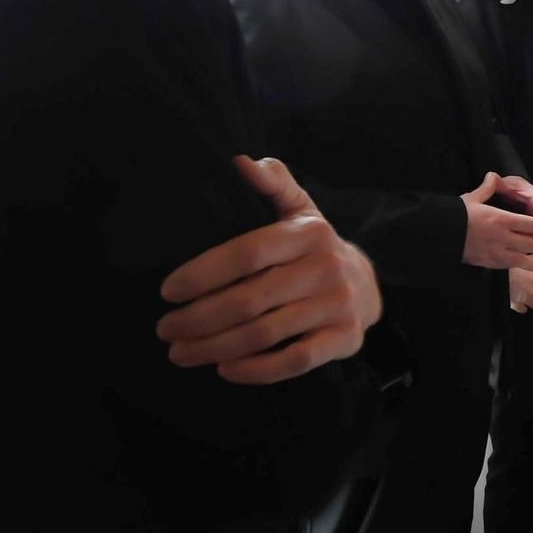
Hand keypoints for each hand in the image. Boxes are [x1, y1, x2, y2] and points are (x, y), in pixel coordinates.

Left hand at [156, 156, 381, 384]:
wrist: (367, 286)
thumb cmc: (314, 247)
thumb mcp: (299, 208)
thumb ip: (272, 182)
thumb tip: (238, 162)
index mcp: (308, 233)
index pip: (247, 253)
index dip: (203, 274)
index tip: (167, 291)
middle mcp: (326, 268)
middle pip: (250, 300)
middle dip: (199, 318)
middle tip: (165, 329)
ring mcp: (337, 306)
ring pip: (265, 334)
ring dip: (215, 348)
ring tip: (181, 352)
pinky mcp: (344, 339)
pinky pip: (294, 361)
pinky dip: (256, 370)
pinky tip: (224, 370)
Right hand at [461, 172, 532, 270]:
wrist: (441, 235)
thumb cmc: (457, 215)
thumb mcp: (473, 198)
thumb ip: (487, 188)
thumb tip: (493, 175)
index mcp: (502, 218)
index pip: (531, 224)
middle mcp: (503, 236)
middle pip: (531, 243)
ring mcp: (497, 251)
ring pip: (523, 259)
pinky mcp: (489, 262)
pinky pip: (509, 266)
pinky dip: (520, 267)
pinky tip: (527, 269)